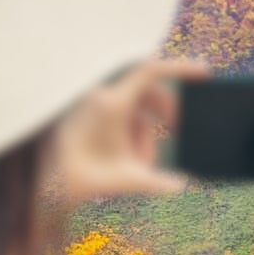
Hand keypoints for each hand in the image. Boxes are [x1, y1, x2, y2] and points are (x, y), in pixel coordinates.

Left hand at [42, 57, 210, 207]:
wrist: (50, 186)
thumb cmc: (88, 179)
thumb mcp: (133, 180)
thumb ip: (163, 182)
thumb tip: (183, 184)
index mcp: (113, 103)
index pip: (151, 71)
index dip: (180, 69)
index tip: (203, 74)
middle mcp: (102, 97)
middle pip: (149, 92)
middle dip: (166, 111)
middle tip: (178, 128)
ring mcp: (95, 104)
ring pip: (136, 107)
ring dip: (146, 132)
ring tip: (142, 161)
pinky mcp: (89, 114)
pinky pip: (122, 114)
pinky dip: (134, 132)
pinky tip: (131, 157)